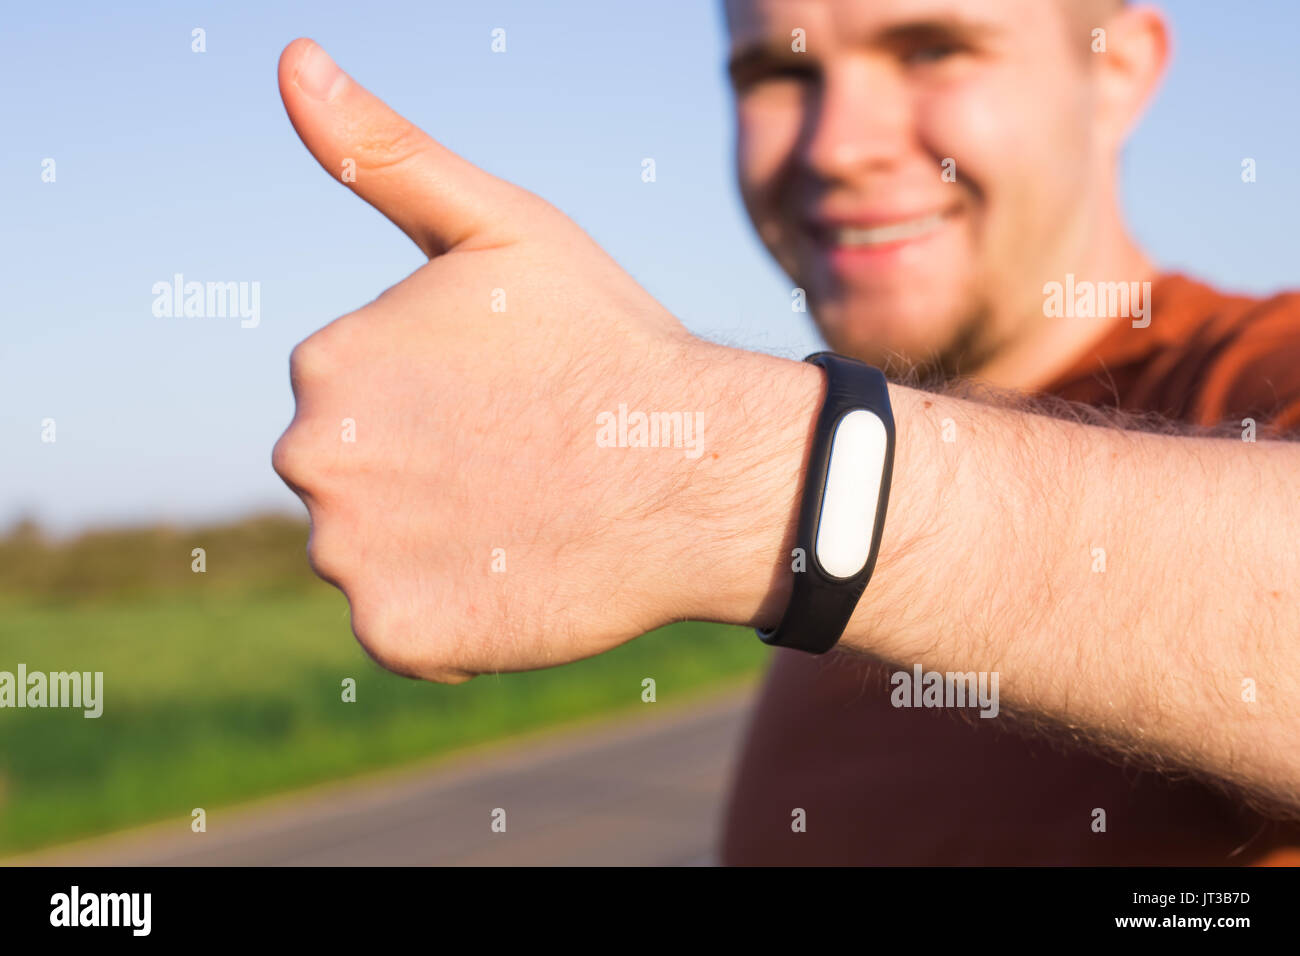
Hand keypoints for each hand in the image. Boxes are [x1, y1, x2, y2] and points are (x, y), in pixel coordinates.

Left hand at [271, 39, 817, 681]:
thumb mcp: (498, 225)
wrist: (700, 472)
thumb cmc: (608, 342)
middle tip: (524, 464)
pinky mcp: (396, 635)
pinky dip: (453, 614)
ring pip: (376, 555)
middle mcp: (313, 460)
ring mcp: (351, 556)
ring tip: (526, 518)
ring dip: (440, 544)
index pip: (356, 405)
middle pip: (358, 482)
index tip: (511, 405)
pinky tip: (517, 573)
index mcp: (327, 365)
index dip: (443, 409)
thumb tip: (287, 60)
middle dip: (427, 475)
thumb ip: (384, 154)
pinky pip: (404, 627)